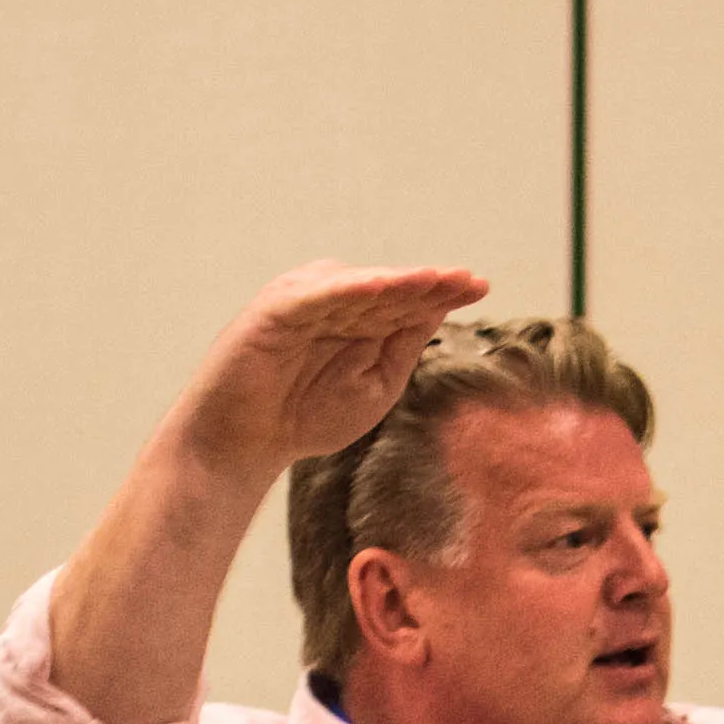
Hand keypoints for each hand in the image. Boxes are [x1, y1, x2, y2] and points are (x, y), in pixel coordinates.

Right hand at [163, 262, 492, 480]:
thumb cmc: (306, 417)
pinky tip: (382, 287)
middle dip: (427, 283)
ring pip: (359, 287)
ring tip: (436, 279)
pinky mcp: (276, 309)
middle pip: (388, 288)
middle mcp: (331, 301)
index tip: (480, 287)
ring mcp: (304, 301)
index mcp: (355, 317)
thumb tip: (438, 308)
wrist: (243, 445)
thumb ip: (402, 346)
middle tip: (467, 280)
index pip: (405, 299)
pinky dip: (350, 290)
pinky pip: (319, 296)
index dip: (441, 291)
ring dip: (397, 281)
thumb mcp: (374, 385)